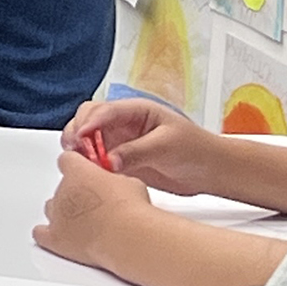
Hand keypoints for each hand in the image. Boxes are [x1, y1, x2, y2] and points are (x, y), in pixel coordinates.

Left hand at [32, 152, 157, 273]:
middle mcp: (62, 191)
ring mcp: (57, 215)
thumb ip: (114, 180)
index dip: (76, 166)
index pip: (67, 160)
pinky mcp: (56, 238)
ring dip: (63, 213)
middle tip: (95, 204)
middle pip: (62, 188)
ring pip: (51, 208)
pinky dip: (46, 234)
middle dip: (76, 194)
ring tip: (83, 221)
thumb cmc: (130, 209)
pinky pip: (40, 234)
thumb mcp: (129, 183)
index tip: (84, 171)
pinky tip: (59, 235)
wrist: (125, 236)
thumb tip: (116, 186)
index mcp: (78, 171)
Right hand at [60, 98, 224, 198]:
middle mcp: (122, 124)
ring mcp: (119, 143)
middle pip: (87, 120)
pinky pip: (95, 162)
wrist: (210, 171)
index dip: (89, 122)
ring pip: (87, 141)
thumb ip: (136, 152)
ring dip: (79, 150)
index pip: (104, 110)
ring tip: (80, 164)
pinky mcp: (119, 162)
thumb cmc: (195, 149)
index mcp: (135, 110)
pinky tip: (89, 175)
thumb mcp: (166, 146)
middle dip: (77, 133)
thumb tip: (108, 160)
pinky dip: (87, 167)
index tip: (82, 137)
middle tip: (77, 151)